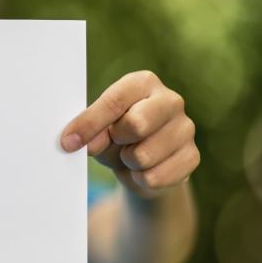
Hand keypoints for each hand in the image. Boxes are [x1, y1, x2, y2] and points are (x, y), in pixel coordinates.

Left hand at [61, 70, 198, 197]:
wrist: (142, 165)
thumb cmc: (115, 137)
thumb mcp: (97, 131)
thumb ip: (92, 132)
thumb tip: (85, 143)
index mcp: (142, 83)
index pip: (114, 101)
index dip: (89, 124)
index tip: (68, 142)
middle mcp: (170, 100)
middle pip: (137, 124)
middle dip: (116, 141)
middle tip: (115, 142)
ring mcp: (186, 127)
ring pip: (143, 156)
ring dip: (127, 163)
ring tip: (130, 156)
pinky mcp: (193, 156)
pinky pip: (155, 177)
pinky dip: (140, 180)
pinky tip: (144, 170)